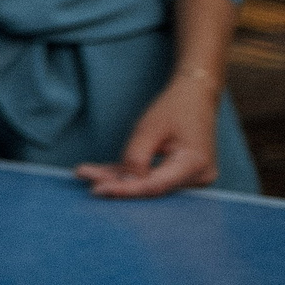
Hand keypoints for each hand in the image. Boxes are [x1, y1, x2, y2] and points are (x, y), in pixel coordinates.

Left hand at [75, 78, 220, 198]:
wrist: (196, 96)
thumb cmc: (175, 107)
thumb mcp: (150, 128)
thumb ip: (136, 158)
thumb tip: (124, 184)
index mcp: (195, 164)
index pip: (154, 185)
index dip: (125, 189)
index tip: (97, 189)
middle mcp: (199, 177)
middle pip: (150, 187)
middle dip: (116, 183)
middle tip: (85, 177)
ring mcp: (193, 179)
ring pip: (148, 184)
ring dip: (118, 178)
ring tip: (87, 173)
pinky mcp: (181, 176)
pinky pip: (152, 177)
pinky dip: (129, 174)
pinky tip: (102, 173)